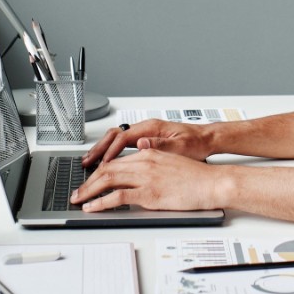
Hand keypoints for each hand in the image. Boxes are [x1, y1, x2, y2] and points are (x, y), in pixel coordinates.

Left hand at [71, 149, 228, 211]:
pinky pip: (118, 197)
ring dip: (89, 191)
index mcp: (148, 152)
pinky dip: (101, 202)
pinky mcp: (149, 193)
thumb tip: (138, 163)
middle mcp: (144, 161)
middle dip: (88, 182)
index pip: (115, 161)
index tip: (89, 180)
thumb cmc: (196, 176)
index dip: (98, 171)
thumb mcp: (170, 162)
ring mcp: (146, 177)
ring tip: (79, 200)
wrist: (212, 183)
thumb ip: (151, 162)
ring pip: (108, 180)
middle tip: (77, 192)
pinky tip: (93, 207)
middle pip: (107, 169)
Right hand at [81, 119, 213, 167]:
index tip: (101, 165)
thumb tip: (142, 144)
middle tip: (86, 163)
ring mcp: (145, 134)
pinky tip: (107, 163)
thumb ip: (161, 145)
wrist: (207, 139)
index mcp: (152, 128)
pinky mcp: (147, 140)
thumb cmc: (197, 143)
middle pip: (114, 136)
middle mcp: (146, 128)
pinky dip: (112, 152)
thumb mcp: (181, 146)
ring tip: (90, 162)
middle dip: (98, 149)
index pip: (123, 138)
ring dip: (102, 150)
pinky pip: (123, 144)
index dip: (110, 152)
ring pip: (116, 139)